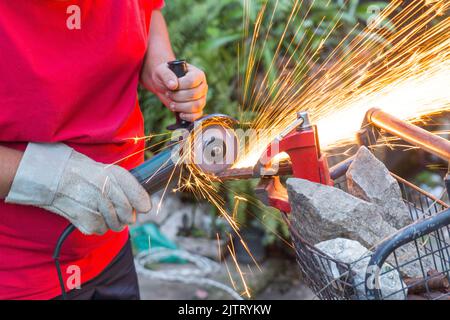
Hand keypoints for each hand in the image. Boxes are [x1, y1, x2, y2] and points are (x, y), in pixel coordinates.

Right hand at [6, 143, 150, 234]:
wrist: (57, 178)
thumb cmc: (89, 175)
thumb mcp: (112, 173)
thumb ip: (131, 187)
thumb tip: (146, 207)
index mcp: (116, 177)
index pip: (140, 199)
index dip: (142, 204)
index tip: (141, 205)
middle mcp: (107, 192)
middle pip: (130, 216)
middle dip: (127, 215)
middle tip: (115, 206)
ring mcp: (96, 208)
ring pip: (118, 226)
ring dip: (113, 220)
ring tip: (101, 208)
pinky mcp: (87, 222)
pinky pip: (102, 230)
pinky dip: (100, 224)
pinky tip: (91, 212)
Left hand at [141, 62, 207, 121]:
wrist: (163, 85)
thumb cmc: (164, 76)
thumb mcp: (162, 71)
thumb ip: (167, 75)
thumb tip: (173, 85)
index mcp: (197, 74)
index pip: (192, 81)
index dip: (180, 86)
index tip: (171, 86)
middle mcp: (202, 86)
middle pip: (194, 94)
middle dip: (178, 96)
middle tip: (168, 94)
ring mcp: (201, 98)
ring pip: (196, 106)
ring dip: (181, 107)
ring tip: (172, 104)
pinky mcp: (197, 109)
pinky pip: (197, 115)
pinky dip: (188, 116)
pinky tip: (180, 114)